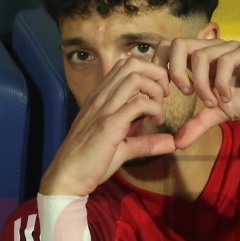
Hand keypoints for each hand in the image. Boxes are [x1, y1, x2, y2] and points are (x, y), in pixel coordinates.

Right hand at [40, 58, 175, 195]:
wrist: (68, 176)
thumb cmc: (90, 161)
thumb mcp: (122, 148)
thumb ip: (145, 142)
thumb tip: (170, 142)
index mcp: (101, 97)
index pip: (124, 66)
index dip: (147, 73)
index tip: (157, 94)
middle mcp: (101, 97)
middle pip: (132, 64)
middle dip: (156, 74)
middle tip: (164, 96)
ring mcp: (104, 108)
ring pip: (135, 77)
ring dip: (155, 89)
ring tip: (159, 108)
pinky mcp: (109, 124)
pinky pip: (138, 103)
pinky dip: (154, 108)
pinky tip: (156, 121)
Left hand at [165, 38, 239, 148]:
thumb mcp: (219, 113)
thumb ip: (198, 124)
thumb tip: (177, 144)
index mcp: (200, 59)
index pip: (168, 47)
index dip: (161, 68)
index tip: (168, 94)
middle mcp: (211, 48)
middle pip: (178, 44)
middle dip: (175, 72)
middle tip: (185, 94)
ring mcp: (228, 48)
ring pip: (201, 56)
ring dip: (202, 84)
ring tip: (212, 102)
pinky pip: (226, 62)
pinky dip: (222, 84)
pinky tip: (228, 98)